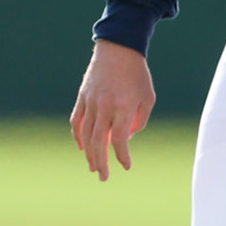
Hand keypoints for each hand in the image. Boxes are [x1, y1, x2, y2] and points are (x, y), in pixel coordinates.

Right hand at [70, 39, 155, 180]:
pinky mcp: (82, 97)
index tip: (126, 166)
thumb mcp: (148, 98)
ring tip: (93, 167)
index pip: (119, 140)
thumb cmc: (137, 74)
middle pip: (98, 142)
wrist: (118, 48)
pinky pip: (77, 121)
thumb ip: (139, 121)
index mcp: (123, 107)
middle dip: (101, 163)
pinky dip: (78, 136)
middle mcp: (105, 107)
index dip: (122, 156)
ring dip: (89, 154)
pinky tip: (82, 147)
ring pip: (85, 134)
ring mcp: (90, 102)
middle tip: (103, 177)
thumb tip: (126, 137)